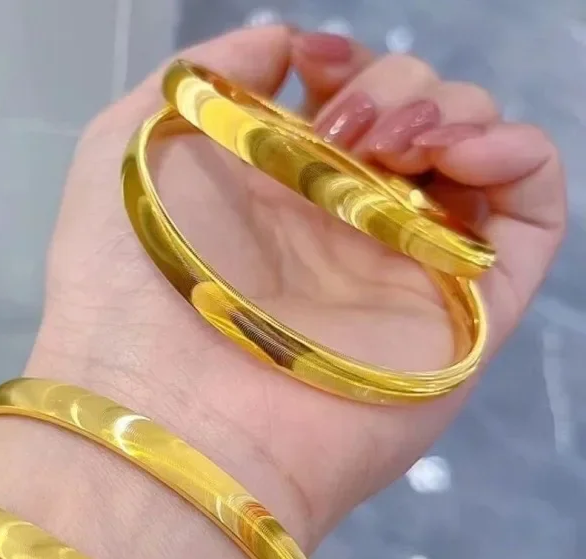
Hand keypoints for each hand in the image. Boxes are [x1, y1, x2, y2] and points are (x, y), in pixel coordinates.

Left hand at [27, 25, 564, 548]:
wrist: (168, 411)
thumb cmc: (127, 278)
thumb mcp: (129, 143)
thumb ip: (204, 76)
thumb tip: (283, 44)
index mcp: (278, 198)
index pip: (345, 110)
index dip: (345, 68)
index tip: (317, 67)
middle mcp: (345, 235)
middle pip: (415, 129)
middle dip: (396, 93)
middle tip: (346, 133)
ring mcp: (405, 274)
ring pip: (474, 163)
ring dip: (456, 116)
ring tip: (401, 145)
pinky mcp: (463, 315)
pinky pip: (532, 221)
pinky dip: (523, 158)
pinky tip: (470, 152)